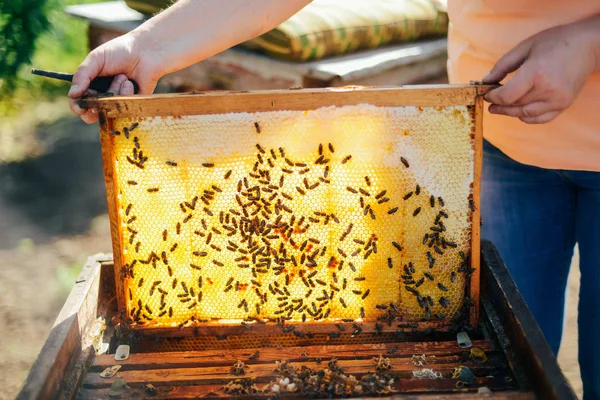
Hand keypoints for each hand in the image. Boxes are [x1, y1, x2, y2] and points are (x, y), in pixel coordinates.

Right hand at [68, 32, 164, 123]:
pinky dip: (125, 94)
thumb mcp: (96, 59)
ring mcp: (118, 102)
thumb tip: (72, 95)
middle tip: (99, 100)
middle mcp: (103, 95)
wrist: (147, 52)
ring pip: (109, 110)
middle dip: (95, 106)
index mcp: (91, 84)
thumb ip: (82, 75)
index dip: (77, 106)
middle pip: (92, 112)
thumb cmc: (120, 51)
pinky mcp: (133, 105)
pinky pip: (125, 109)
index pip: (79, 101)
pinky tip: (130, 82)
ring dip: (113, 92)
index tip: (80, 107)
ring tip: (122, 76)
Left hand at [482, 17, 599, 123]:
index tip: (486, 94)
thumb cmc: (556, 42)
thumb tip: (486, 81)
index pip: (507, 95)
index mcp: (536, 73)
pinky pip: (540, 119)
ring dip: (510, 113)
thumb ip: (503, 65)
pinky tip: (518, 113)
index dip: (492, 97)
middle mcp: (548, 89)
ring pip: (525, 114)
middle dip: (499, 105)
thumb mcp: (525, 47)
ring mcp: (558, 100)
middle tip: (490, 103)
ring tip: (500, 108)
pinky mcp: (564, 104)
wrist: (589, 45)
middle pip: (514, 105)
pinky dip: (527, 118)